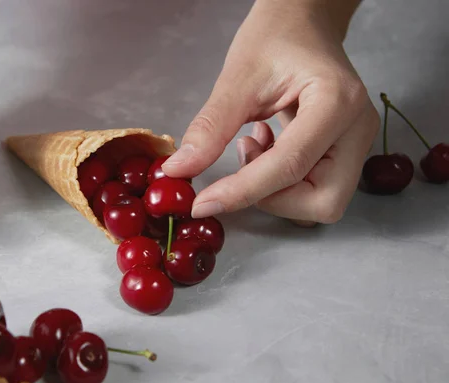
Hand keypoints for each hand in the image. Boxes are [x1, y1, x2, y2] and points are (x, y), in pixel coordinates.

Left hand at [162, 0, 379, 224]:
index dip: (243, 192)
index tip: (204, 203)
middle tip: (243, 162)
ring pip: (320, 202)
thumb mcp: (237, 78)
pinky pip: (315, 188)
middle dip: (273, 197)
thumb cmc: (275, 36)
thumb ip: (210, 128)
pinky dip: (282, 181)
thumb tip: (181, 169)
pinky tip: (266, 146)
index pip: (290, 166)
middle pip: (321, 201)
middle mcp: (358, 128)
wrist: (302, 22)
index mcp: (337, 102)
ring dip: (277, 190)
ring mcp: (357, 142)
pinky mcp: (345, 150)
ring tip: (256, 147)